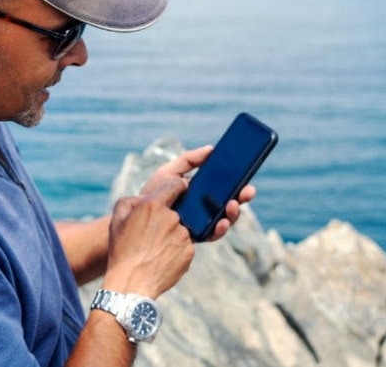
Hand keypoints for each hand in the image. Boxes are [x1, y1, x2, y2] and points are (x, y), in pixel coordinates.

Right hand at [102, 178, 192, 298]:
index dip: (177, 187)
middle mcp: (171, 217)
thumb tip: (145, 197)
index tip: (177, 191)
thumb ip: (131, 200)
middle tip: (152, 233)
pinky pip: (185, 245)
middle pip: (177, 210)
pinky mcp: (189, 252)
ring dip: (172, 235)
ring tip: (155, 249)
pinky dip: (177, 249)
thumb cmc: (121, 250)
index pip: (176, 184)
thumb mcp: (117, 219)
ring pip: (181, 229)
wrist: (131, 283)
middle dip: (167, 218)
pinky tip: (162, 258)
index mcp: (153, 205)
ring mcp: (182, 235)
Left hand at [140, 145, 256, 241]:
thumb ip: (188, 159)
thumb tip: (211, 149)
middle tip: (248, 191)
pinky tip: (221, 222)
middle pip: (230, 202)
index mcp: (201, 191)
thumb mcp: (169, 171)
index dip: (238, 181)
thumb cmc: (152, 192)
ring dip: (233, 213)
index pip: (224, 186)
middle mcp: (205, 208)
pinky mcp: (195, 237)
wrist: (137, 217)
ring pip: (225, 219)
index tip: (247, 172)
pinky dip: (219, 228)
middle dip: (241, 197)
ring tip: (232, 205)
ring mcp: (202, 222)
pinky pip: (212, 234)